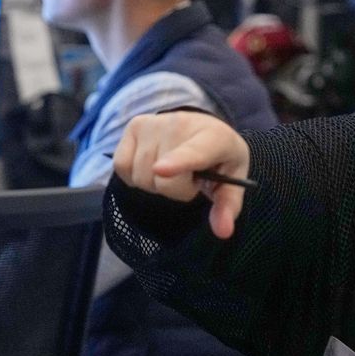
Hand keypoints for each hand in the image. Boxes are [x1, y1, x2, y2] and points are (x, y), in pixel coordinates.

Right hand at [113, 111, 250, 238]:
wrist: (204, 130)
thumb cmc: (219, 159)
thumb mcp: (232, 182)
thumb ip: (227, 207)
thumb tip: (223, 232)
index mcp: (214, 138)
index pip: (193, 152)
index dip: (177, 162)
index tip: (161, 170)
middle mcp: (181, 124)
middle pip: (163, 180)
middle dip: (175, 190)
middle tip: (189, 178)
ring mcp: (154, 123)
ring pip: (142, 176)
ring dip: (155, 185)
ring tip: (173, 171)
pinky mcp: (134, 125)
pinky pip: (122, 167)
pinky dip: (135, 176)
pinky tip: (152, 167)